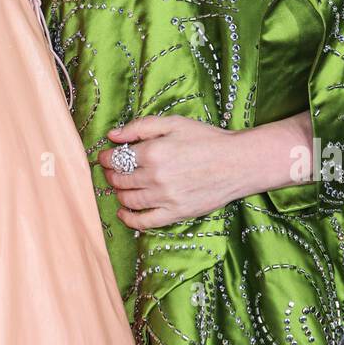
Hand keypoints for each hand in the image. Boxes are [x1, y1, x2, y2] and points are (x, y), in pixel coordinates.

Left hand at [97, 112, 314, 227]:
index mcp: (153, 152)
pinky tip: (124, 212)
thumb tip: (112, 135)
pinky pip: (145, 222)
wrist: (238, 162)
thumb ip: (140, 127)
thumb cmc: (207, 139)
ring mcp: (165, 197)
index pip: (117, 158)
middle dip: (111, 175)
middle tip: (112, 171)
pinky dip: (130, 219)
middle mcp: (156, 177)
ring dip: (118, 193)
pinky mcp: (176, 213)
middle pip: (120, 179)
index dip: (106, 158)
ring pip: (129, 199)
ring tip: (120, 187)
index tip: (105, 157)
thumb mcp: (173, 123)